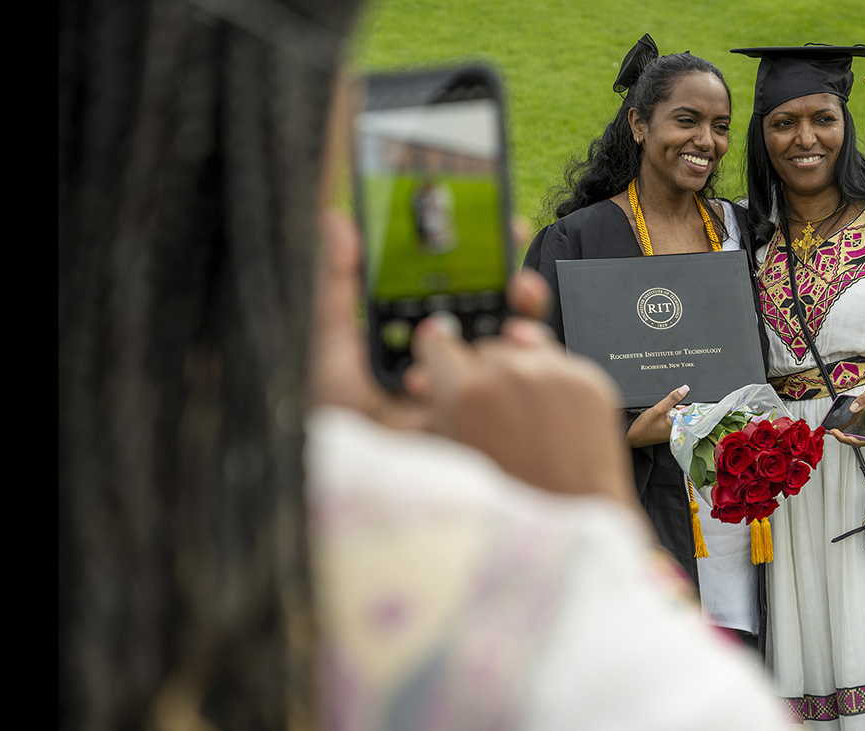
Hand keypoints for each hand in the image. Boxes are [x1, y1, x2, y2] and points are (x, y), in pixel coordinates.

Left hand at [307, 209, 550, 430]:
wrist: (370, 479)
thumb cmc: (345, 419)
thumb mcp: (335, 348)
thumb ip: (339, 286)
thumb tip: (338, 220)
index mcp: (424, 334)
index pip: (458, 284)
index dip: (476, 250)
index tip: (490, 218)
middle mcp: (459, 355)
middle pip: (495, 302)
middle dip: (508, 269)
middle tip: (512, 239)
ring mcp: (484, 382)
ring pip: (517, 333)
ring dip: (524, 305)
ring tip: (519, 290)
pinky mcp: (501, 410)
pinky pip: (527, 374)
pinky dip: (529, 351)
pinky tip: (513, 340)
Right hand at [406, 307, 635, 507]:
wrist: (573, 522)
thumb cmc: (511, 504)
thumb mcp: (453, 460)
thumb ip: (432, 415)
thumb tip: (422, 381)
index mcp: (464, 394)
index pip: (438, 343)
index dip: (438, 354)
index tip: (441, 355)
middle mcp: (509, 375)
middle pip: (485, 349)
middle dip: (483, 374)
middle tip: (490, 411)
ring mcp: (553, 375)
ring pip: (525, 350)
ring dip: (520, 374)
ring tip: (524, 418)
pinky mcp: (588, 381)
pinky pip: (561, 365)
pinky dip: (553, 383)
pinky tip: (550, 418)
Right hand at [625, 384, 689, 447]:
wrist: (631, 436)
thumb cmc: (643, 427)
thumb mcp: (659, 409)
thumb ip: (673, 398)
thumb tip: (684, 389)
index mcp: (679, 428)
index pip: (691, 414)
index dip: (689, 404)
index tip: (684, 398)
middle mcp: (677, 431)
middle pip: (685, 414)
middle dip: (680, 406)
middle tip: (669, 406)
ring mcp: (671, 431)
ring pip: (678, 416)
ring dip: (673, 410)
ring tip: (663, 411)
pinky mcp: (666, 431)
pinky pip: (672, 420)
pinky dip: (669, 414)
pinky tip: (662, 414)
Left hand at [828, 382, 864, 447]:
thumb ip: (864, 399)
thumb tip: (853, 408)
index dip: (859, 441)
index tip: (849, 438)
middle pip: (859, 441)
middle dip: (845, 438)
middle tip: (835, 432)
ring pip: (854, 438)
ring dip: (843, 436)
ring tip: (834, 430)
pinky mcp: (859, 424)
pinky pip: (851, 432)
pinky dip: (843, 431)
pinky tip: (836, 427)